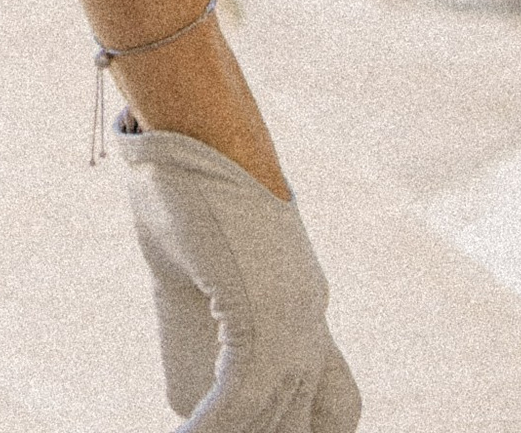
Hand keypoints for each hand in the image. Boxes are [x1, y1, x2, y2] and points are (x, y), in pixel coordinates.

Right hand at [117, 119, 360, 429]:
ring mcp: (291, 318)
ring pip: (270, 417)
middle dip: (269, 432)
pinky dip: (212, 428)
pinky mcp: (258, 313)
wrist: (192, 119)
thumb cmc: (183, 180)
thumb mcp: (192, 268)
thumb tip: (187, 398)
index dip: (305, 428)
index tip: (263, 428)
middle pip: (305, 421)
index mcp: (304, 305)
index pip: (337, 406)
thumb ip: (200, 329)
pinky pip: (239, 401)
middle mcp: (310, 318)